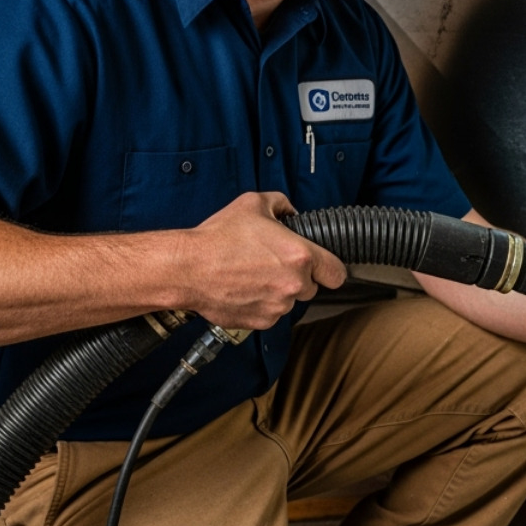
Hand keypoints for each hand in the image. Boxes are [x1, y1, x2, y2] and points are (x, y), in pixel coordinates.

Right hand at [177, 192, 346, 329]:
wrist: (188, 268)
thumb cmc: (218, 237)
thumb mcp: (253, 203)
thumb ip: (281, 204)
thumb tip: (291, 212)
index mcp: (300, 256)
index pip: (337, 273)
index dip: (330, 268)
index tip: (323, 266)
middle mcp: (293, 284)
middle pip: (311, 287)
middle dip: (298, 277)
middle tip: (274, 264)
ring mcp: (277, 306)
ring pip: (289, 301)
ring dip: (279, 291)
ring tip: (253, 274)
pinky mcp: (260, 321)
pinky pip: (270, 314)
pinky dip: (261, 304)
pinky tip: (243, 288)